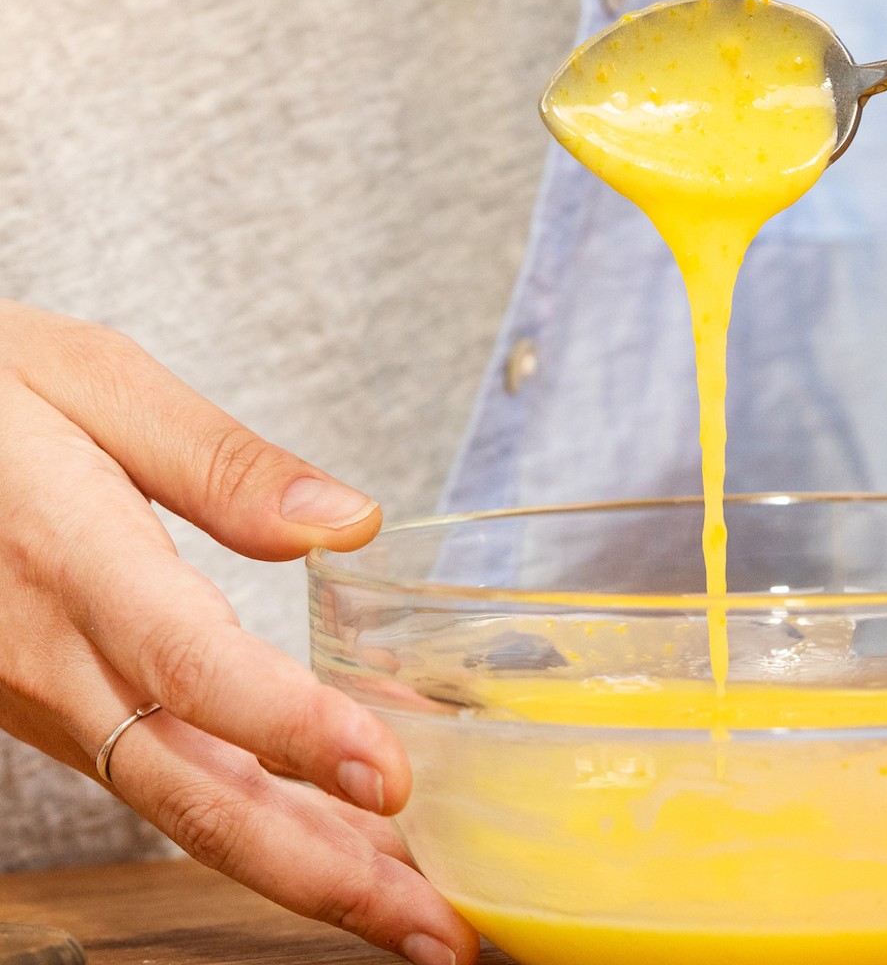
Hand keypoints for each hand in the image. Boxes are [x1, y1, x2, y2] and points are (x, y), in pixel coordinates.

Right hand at [0, 300, 475, 964]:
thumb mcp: (92, 380)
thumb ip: (221, 460)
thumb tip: (350, 521)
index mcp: (72, 560)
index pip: (194, 668)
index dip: (295, 732)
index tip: (392, 780)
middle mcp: (55, 656)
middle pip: (193, 791)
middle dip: (321, 873)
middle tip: (435, 932)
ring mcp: (47, 697)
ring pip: (181, 804)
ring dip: (301, 865)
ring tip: (410, 910)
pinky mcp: (55, 705)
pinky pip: (161, 775)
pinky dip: (256, 817)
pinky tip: (338, 825)